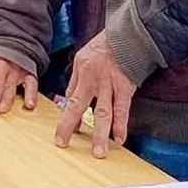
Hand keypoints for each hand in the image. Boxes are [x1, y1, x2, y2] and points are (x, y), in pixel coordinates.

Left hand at [54, 33, 136, 157]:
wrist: (128, 36)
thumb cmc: (103, 48)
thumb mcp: (81, 60)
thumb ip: (75, 82)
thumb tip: (69, 103)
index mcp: (82, 72)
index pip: (70, 99)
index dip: (64, 119)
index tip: (60, 137)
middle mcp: (94, 79)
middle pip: (80, 106)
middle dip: (71, 126)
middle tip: (65, 143)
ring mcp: (111, 84)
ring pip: (104, 112)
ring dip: (101, 133)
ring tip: (98, 152)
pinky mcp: (126, 87)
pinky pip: (123, 108)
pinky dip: (122, 124)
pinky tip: (120, 138)